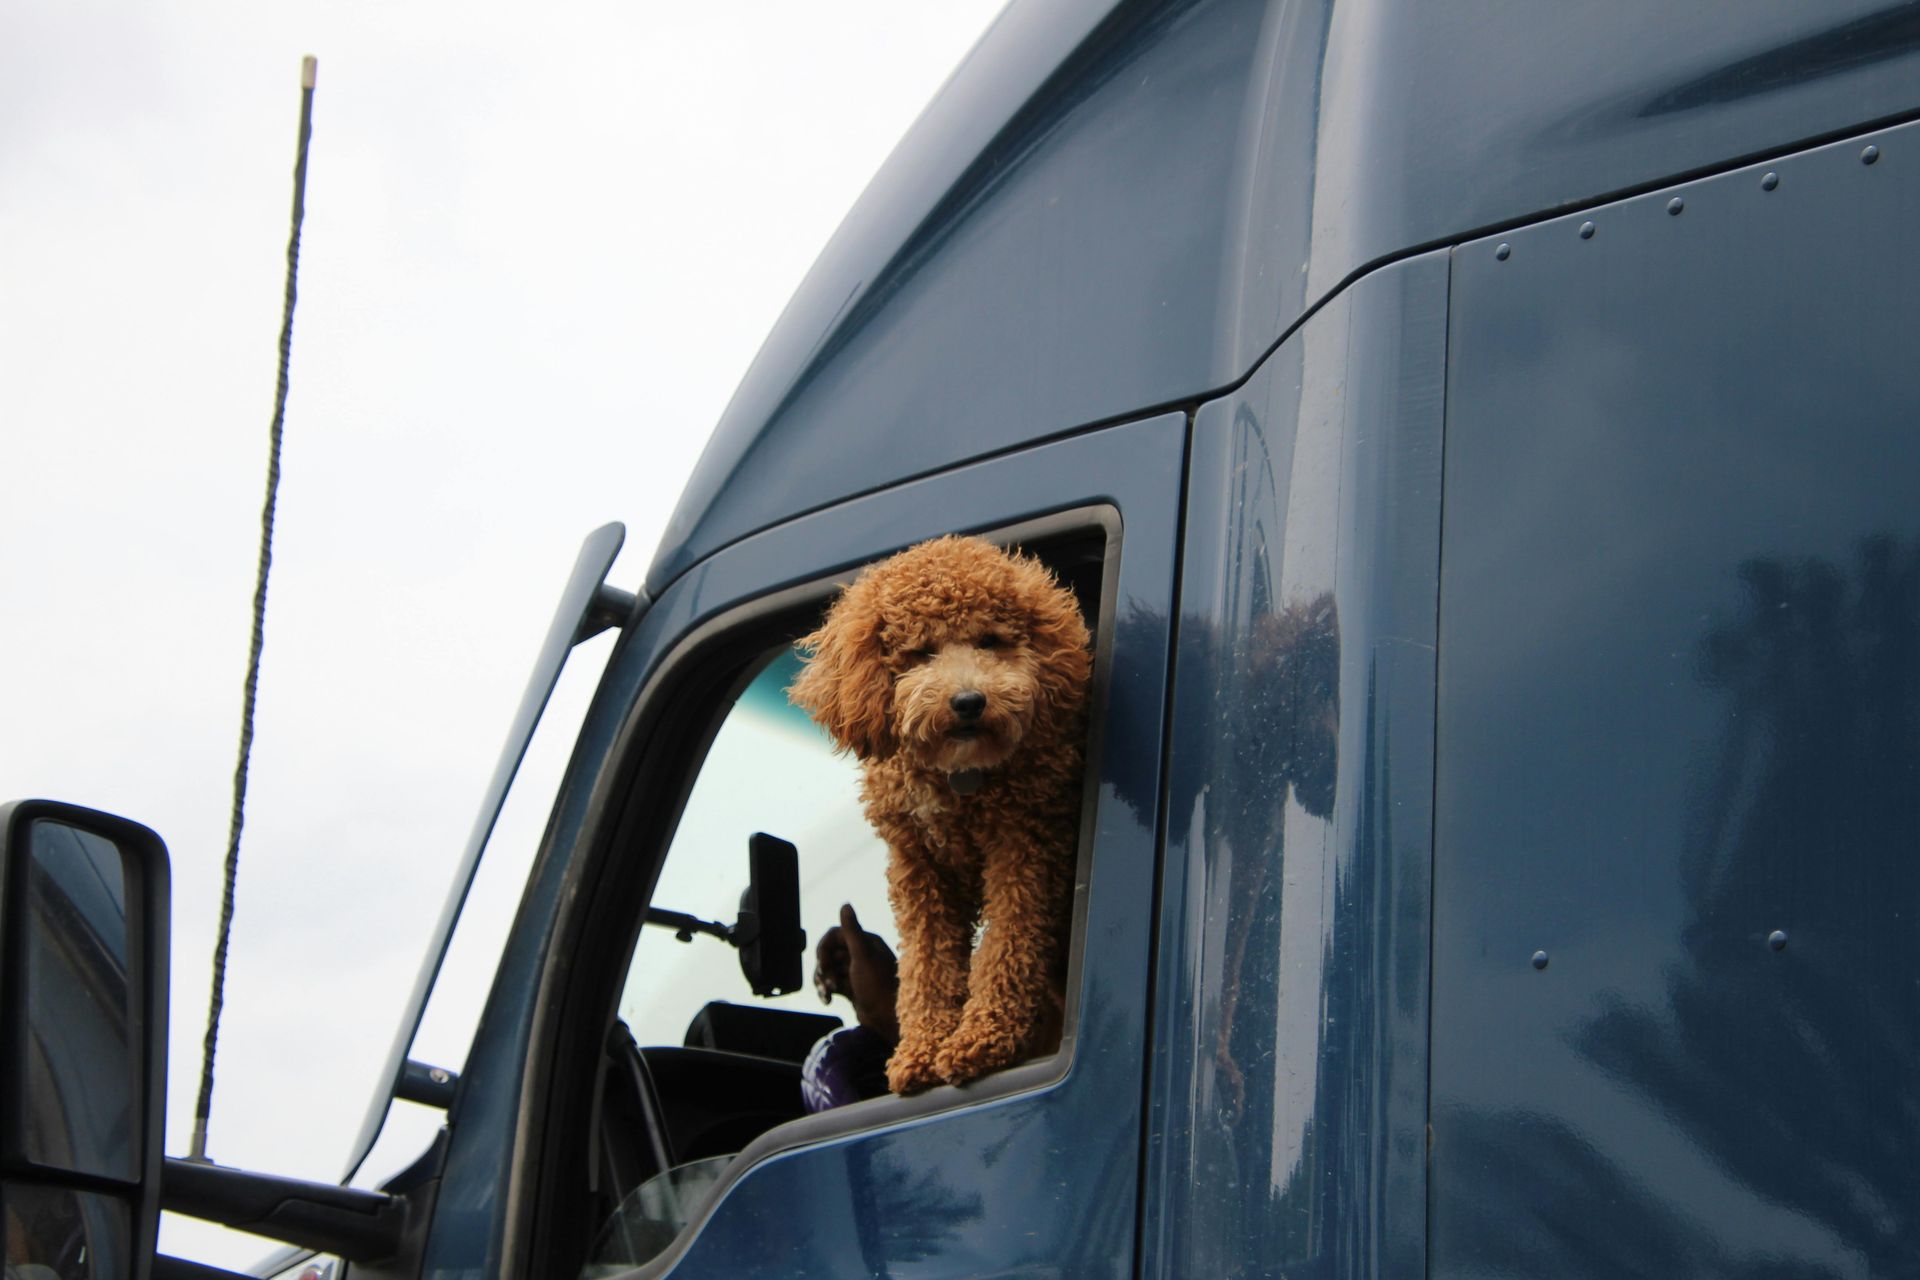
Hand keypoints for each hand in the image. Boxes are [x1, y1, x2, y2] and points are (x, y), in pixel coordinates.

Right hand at [812, 903, 899, 1042]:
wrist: (888, 1019)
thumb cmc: (878, 986)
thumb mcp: (863, 957)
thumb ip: (852, 930)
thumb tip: (845, 903)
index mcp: (866, 941)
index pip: (834, 935)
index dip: (824, 948)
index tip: (822, 964)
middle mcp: (860, 954)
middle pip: (829, 953)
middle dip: (824, 968)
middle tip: (829, 983)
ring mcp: (855, 972)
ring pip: (828, 969)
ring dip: (823, 981)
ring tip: (828, 994)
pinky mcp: (851, 988)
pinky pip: (831, 983)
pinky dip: (827, 991)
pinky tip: (828, 1000)